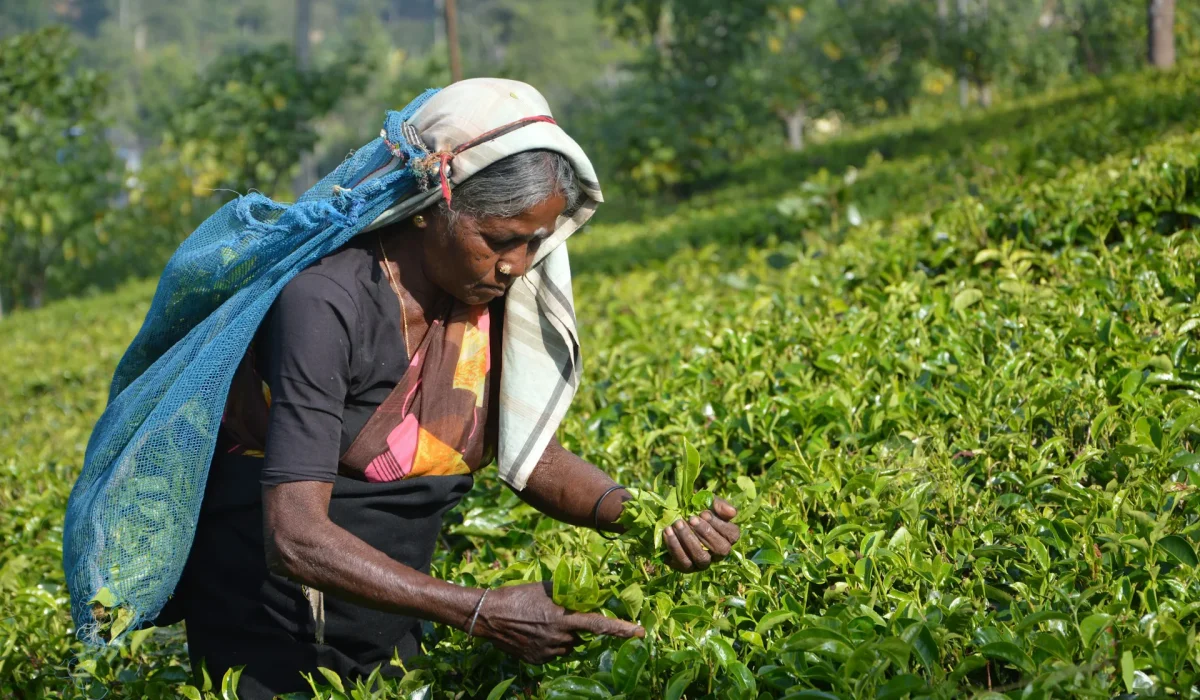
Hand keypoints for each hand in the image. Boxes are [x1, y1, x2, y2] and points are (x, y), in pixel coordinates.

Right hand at [471, 582, 644, 663]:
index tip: (639, 633)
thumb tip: (583, 593)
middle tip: (555, 615)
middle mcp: (559, 638)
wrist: (489, 615)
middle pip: (580, 636)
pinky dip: (548, 645)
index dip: (621, 629)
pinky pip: (552, 654)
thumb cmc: (517, 595)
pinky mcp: (537, 661)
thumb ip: (567, 594)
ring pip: (567, 646)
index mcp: (564, 618)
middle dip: (574, 627)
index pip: (599, 625)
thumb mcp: (545, 589)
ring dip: (561, 636)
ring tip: (539, 623)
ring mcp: (548, 652)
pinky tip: (532, 633)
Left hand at [663, 498, 740, 572]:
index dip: (719, 525)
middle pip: (720, 550)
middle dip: (705, 533)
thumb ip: (720, 505)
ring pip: (702, 558)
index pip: (732, 535)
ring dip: (689, 540)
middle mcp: (718, 554)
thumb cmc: (696, 509)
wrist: (673, 517)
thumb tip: (732, 513)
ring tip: (678, 524)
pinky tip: (668, 532)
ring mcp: (702, 563)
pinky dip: (675, 546)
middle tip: (691, 518)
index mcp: (727, 538)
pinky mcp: (686, 567)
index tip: (703, 513)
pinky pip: (683, 562)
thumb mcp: (708, 502)